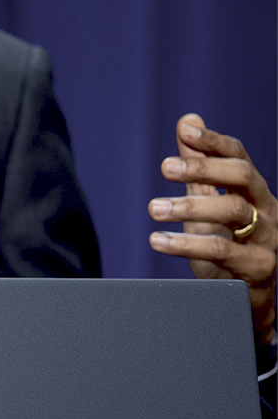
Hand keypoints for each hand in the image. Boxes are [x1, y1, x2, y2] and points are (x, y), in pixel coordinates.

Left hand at [149, 115, 276, 345]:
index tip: (186, 131)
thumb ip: (198, 168)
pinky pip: (221, 251)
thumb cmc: (228, 245)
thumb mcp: (210, 204)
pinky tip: (157, 240)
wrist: (245, 298)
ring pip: (232, 212)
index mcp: (253, 191)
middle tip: (164, 168)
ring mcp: (265, 238)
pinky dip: (185, 244)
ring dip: (189, 207)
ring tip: (153, 208)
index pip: (239, 157)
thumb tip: (188, 121)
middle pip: (241, 177)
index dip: (214, 142)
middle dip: (203, 168)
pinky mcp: (255, 267)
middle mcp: (265, 210)